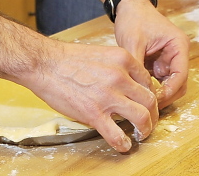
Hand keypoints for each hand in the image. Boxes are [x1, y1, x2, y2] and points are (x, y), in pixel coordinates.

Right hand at [26, 38, 160, 152]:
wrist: (45, 64)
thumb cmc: (69, 58)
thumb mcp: (103, 53)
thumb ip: (118, 67)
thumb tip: (128, 82)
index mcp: (123, 59)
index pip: (148, 81)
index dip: (150, 95)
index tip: (146, 104)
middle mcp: (120, 77)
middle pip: (150, 100)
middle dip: (153, 114)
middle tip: (149, 122)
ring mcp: (108, 96)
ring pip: (141, 117)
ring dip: (145, 130)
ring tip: (140, 135)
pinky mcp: (94, 114)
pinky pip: (117, 135)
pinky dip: (124, 144)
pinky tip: (123, 145)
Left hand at [113, 0, 189, 108]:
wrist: (128, 7)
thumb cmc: (133, 19)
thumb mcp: (133, 42)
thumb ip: (137, 66)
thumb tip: (138, 90)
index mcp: (179, 45)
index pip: (181, 74)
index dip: (169, 90)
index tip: (154, 101)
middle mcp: (178, 53)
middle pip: (179, 83)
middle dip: (166, 96)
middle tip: (148, 106)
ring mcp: (170, 59)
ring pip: (171, 85)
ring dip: (159, 94)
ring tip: (143, 101)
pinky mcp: (160, 63)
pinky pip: (160, 81)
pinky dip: (152, 88)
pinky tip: (140, 93)